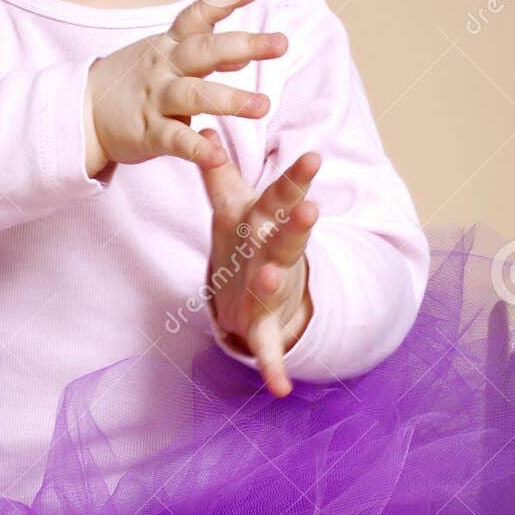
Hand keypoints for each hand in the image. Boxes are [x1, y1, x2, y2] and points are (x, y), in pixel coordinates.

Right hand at [83, 0, 287, 175]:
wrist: (83, 112)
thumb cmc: (134, 81)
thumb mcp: (165, 57)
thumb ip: (205, 53)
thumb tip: (244, 52)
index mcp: (169, 46)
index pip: (196, 16)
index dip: (224, 0)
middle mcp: (164, 67)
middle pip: (204, 50)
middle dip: (243, 44)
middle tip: (281, 43)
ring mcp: (155, 99)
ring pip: (194, 94)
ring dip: (229, 99)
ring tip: (263, 106)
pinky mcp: (149, 133)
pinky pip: (176, 140)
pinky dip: (197, 148)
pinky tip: (218, 157)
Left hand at [197, 134, 321, 397]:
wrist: (258, 294)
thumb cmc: (248, 241)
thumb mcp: (233, 206)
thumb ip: (218, 170)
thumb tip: (202, 127)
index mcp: (266, 224)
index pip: (281, 196)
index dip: (296, 178)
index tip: (313, 156)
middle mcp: (275, 255)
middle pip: (287, 237)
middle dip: (296, 224)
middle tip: (309, 208)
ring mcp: (273, 289)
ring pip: (275, 282)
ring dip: (273, 280)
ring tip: (270, 277)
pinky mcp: (264, 325)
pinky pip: (270, 347)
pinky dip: (273, 366)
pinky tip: (281, 388)